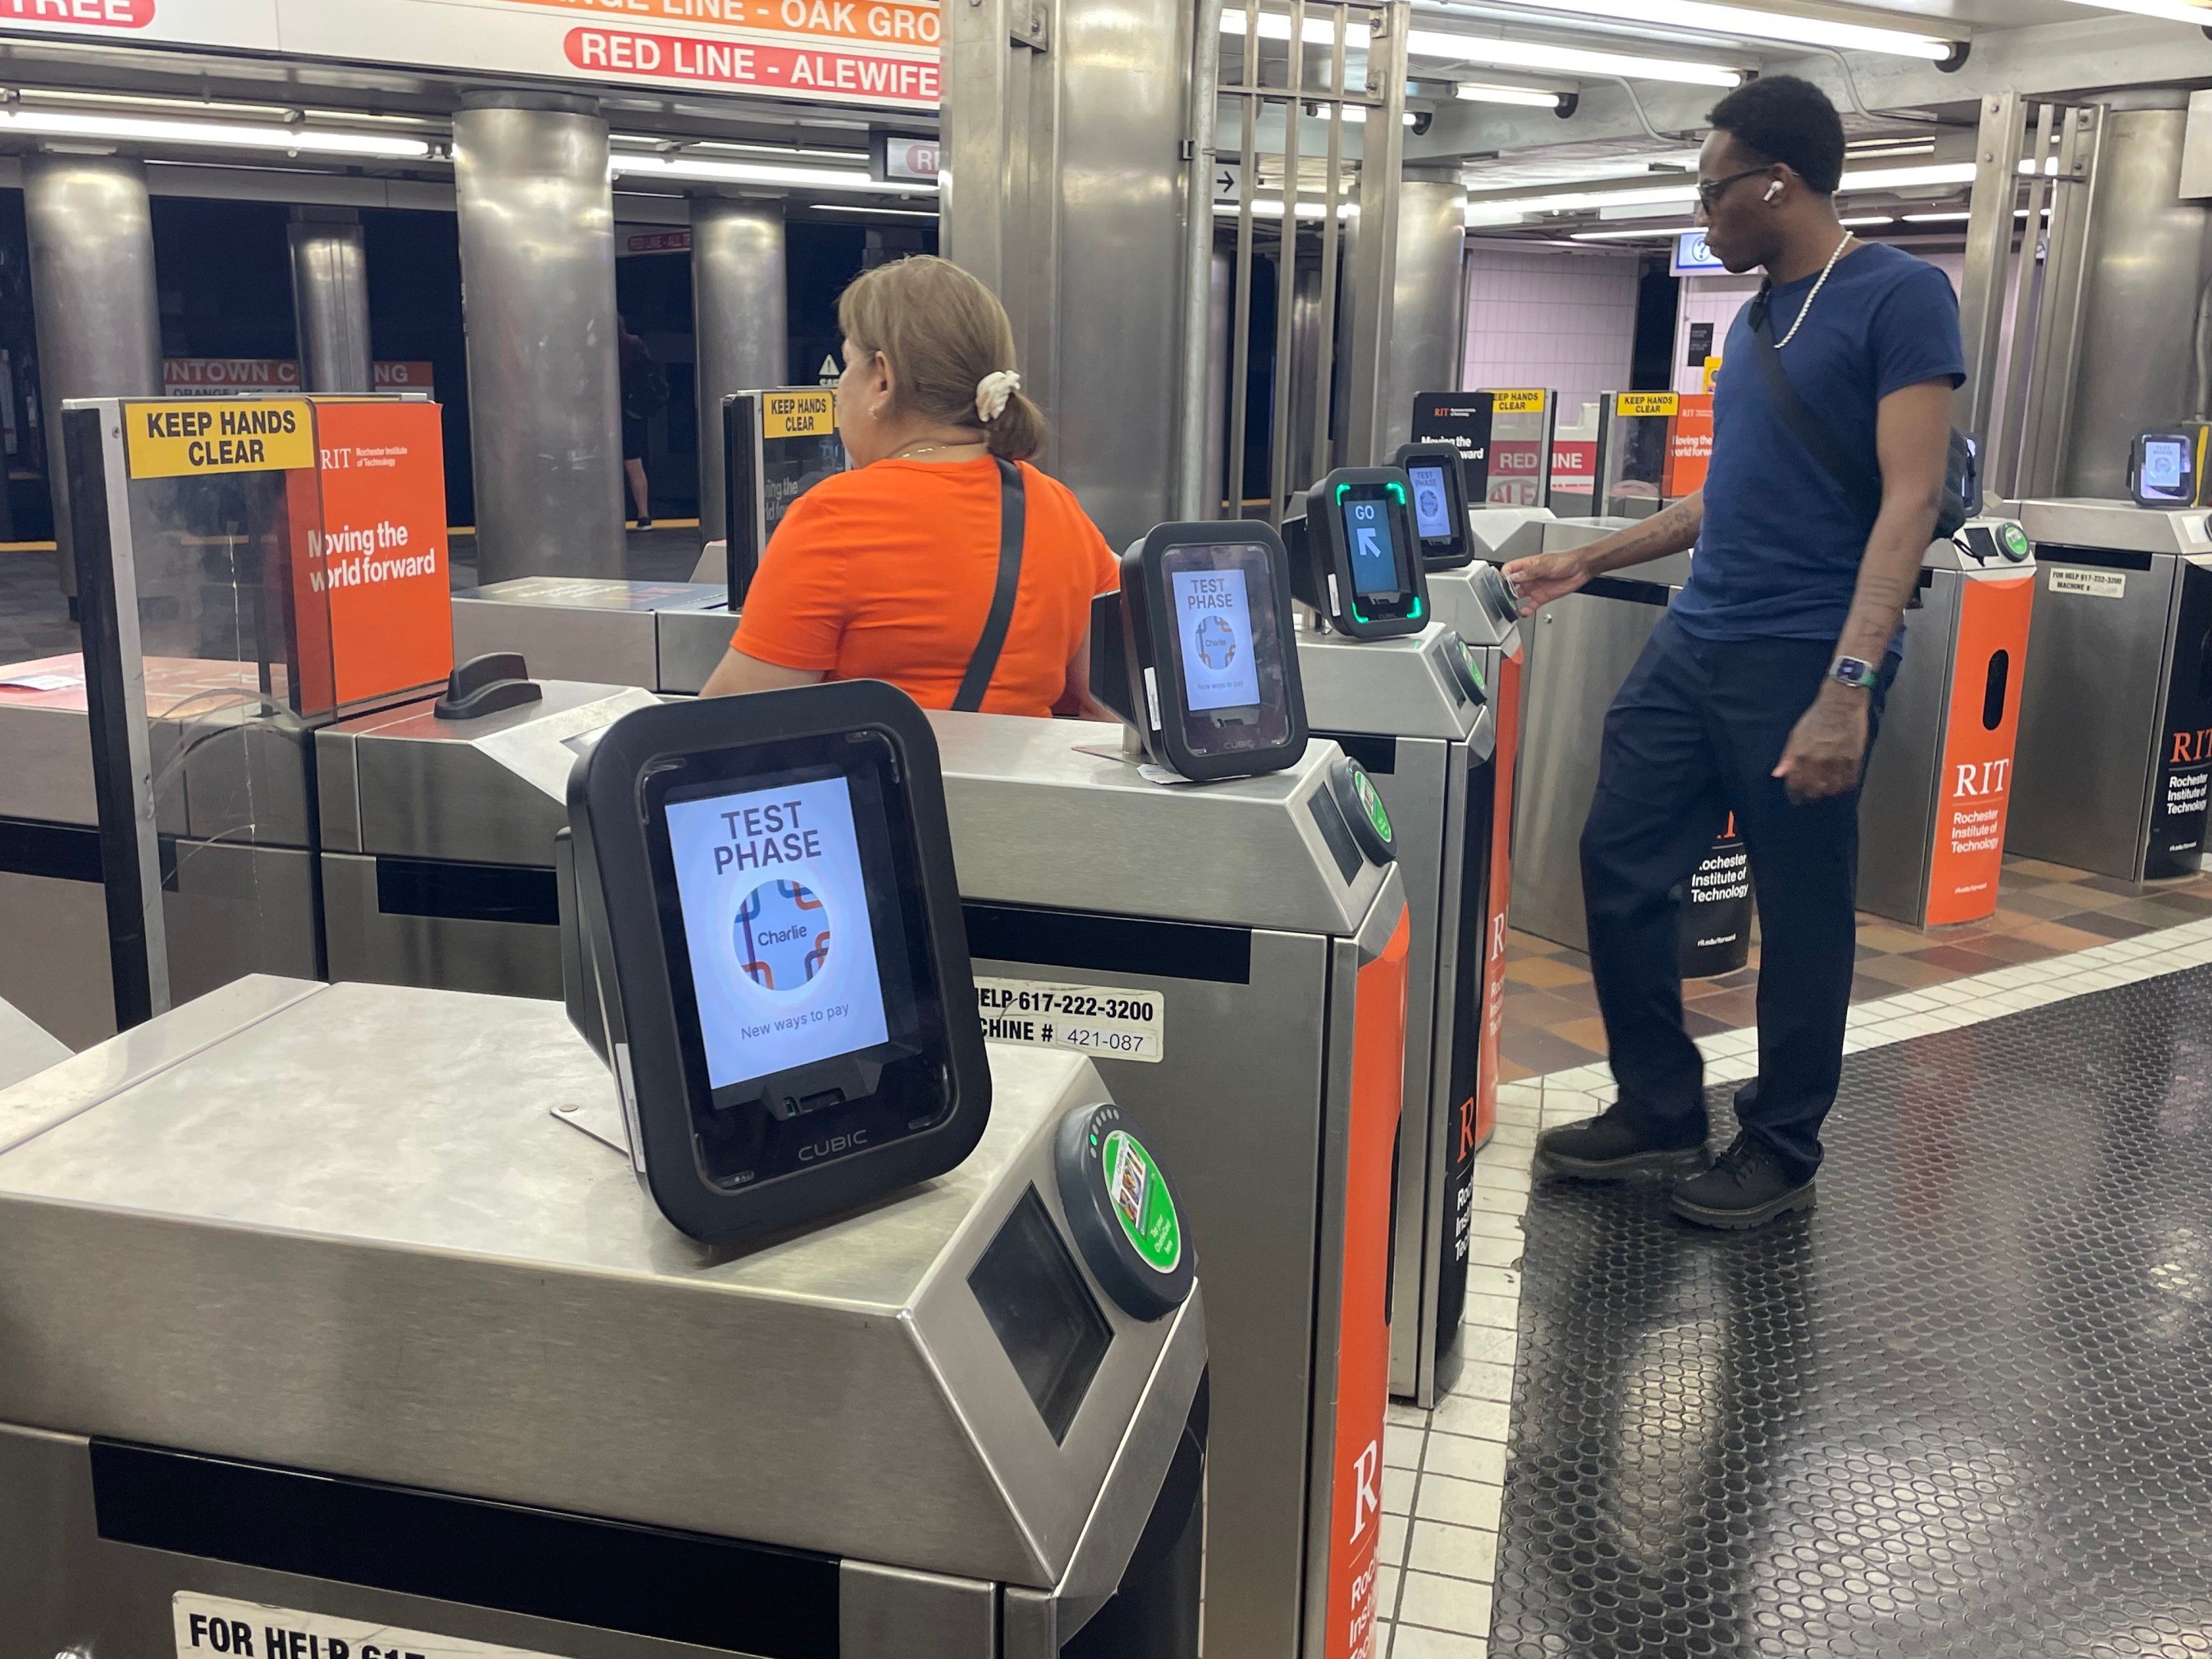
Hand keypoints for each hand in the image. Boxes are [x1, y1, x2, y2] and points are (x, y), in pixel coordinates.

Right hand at [1500, 549, 1590, 614]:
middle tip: (1504, 596)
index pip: (1510, 569)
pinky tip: (1523, 611)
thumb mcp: (1547, 565)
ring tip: (1511, 605)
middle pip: (1511, 584)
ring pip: (1518, 596)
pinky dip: (1526, 610)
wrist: (1581, 569)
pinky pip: (1530, 605)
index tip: (1502, 582)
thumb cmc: (1566, 561)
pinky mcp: (1541, 597)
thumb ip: (1530, 572)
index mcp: (1528, 565)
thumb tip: (1515, 576)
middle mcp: (1529, 577)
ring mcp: (1535, 587)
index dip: (1504, 575)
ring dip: (1513, 601)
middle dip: (1506, 590)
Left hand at [1772, 684, 1869, 804]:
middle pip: (1814, 789)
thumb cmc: (1816, 718)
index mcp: (1802, 755)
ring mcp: (1838, 760)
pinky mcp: (1854, 759)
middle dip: (1811, 793)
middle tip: (1812, 792)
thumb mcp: (1796, 735)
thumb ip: (1788, 757)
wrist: (1842, 704)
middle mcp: (1819, 760)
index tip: (1795, 797)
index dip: (1794, 793)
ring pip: (1833, 788)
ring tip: (1826, 788)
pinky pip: (1849, 781)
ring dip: (1828, 791)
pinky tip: (1840, 782)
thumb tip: (1778, 774)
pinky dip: (1844, 784)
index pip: (1795, 784)